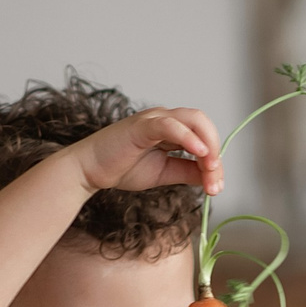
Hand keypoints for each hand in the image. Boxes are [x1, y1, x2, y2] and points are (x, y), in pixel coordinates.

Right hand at [69, 107, 224, 198]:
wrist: (89, 170)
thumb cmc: (121, 168)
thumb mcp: (164, 173)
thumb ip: (187, 172)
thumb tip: (210, 178)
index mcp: (172, 130)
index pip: (204, 138)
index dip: (215, 162)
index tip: (215, 187)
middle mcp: (166, 119)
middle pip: (203, 123)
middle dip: (215, 151)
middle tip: (214, 178)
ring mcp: (154, 120)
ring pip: (193, 119)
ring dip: (207, 143)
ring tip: (210, 167)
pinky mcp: (142, 126)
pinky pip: (170, 125)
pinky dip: (187, 136)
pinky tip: (199, 152)